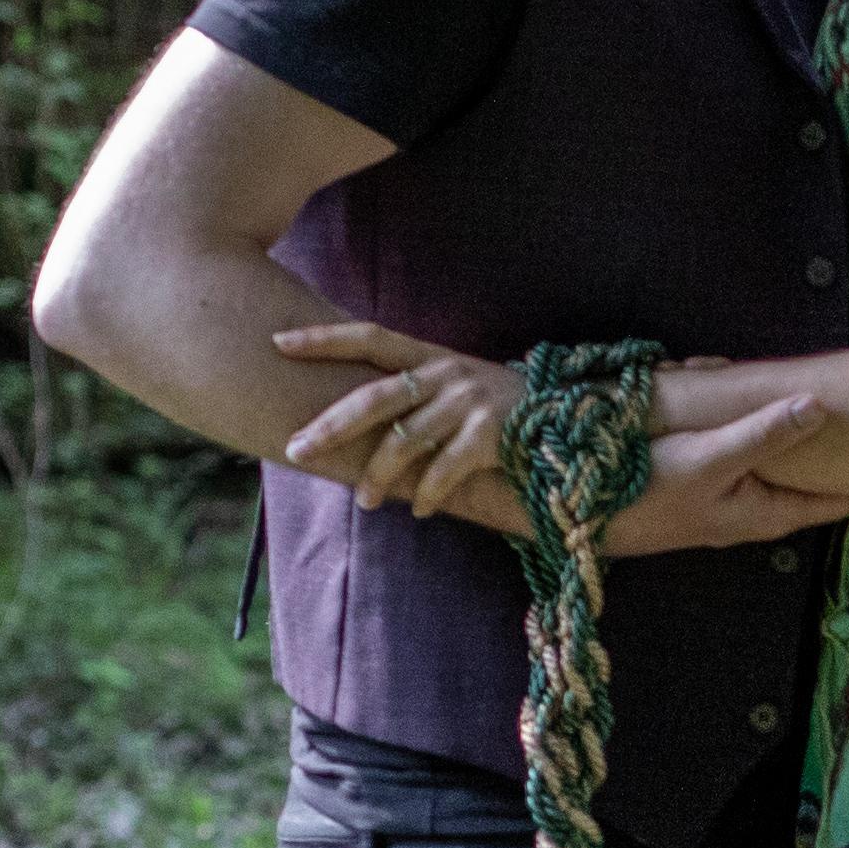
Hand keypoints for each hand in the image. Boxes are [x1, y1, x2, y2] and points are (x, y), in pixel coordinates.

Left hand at [275, 321, 517, 513]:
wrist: (569, 416)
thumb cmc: (498, 408)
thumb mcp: (455, 387)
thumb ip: (413, 394)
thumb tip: (352, 422)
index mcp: (431, 355)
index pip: (369, 337)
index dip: (324, 338)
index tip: (278, 342)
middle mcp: (446, 372)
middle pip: (375, 397)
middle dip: (332, 426)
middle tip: (297, 450)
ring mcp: (469, 401)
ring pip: (405, 441)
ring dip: (380, 477)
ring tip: (365, 502)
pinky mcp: (490, 434)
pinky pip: (445, 470)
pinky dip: (429, 495)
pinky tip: (421, 510)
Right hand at [606, 398, 848, 553]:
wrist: (578, 511)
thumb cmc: (648, 491)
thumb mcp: (713, 458)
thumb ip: (766, 433)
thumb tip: (821, 407)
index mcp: (766, 513)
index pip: (834, 500)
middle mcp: (750, 511)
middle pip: (799, 470)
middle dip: (807, 429)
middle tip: (832, 399)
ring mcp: (722, 497)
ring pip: (757, 448)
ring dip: (757, 414)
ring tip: (750, 378)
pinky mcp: (696, 480)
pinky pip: (723, 440)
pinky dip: (721, 414)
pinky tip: (704, 378)